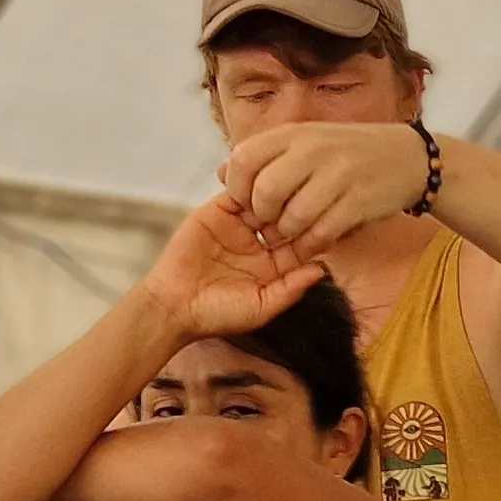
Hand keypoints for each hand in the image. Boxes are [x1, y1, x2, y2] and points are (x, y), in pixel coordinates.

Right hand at [139, 195, 332, 340]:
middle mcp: (260, 243)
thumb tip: (322, 269)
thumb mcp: (261, 307)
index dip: (314, 232)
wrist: (175, 306)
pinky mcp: (216, 212)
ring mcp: (239, 226)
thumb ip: (291, 289)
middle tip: (306, 198)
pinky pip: (236, 192)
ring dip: (275, 194)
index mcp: (275, 266)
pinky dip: (247, 185)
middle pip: (287, 217)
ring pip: (265, 200)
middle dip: (297, 208)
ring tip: (283, 190)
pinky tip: (258, 185)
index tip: (325, 222)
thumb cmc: (218, 315)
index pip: (303, 242)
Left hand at [221, 121, 432, 259]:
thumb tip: (223, 173)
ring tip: (292, 236)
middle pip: (266, 190)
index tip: (246, 202)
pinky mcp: (359, 201)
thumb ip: (265, 157)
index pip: (244, 158)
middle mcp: (313, 150)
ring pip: (294, 217)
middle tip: (270, 224)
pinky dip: (312, 245)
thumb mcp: (305, 143)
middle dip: (263, 216)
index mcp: (294, 134)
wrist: (406, 158)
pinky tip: (312, 245)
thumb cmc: (348, 154)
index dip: (237, 187)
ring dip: (288, 235)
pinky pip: (323, 232)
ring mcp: (338, 175)